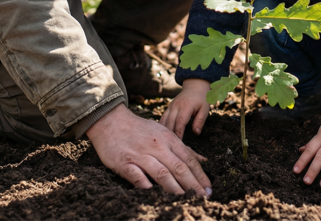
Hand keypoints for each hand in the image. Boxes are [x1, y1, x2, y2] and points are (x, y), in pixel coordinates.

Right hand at [85, 104, 211, 195]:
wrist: (111, 120)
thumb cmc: (140, 129)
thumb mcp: (164, 133)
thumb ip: (184, 148)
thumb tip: (204, 161)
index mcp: (168, 139)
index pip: (189, 160)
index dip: (200, 176)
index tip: (209, 189)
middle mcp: (157, 147)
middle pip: (179, 168)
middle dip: (193, 185)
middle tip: (202, 198)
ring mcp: (140, 155)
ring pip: (161, 173)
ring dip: (174, 188)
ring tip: (185, 199)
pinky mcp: (124, 162)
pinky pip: (137, 175)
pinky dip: (146, 185)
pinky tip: (153, 193)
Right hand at [160, 78, 211, 139]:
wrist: (195, 87)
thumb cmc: (201, 99)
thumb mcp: (205, 109)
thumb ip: (200, 121)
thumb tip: (196, 133)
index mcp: (186, 106)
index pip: (180, 121)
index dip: (179, 133)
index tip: (179, 143)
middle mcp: (176, 106)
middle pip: (170, 122)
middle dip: (170, 135)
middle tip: (170, 146)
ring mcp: (171, 106)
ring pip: (164, 120)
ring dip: (164, 131)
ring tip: (164, 142)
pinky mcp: (168, 108)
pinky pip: (162, 118)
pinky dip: (161, 127)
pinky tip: (161, 135)